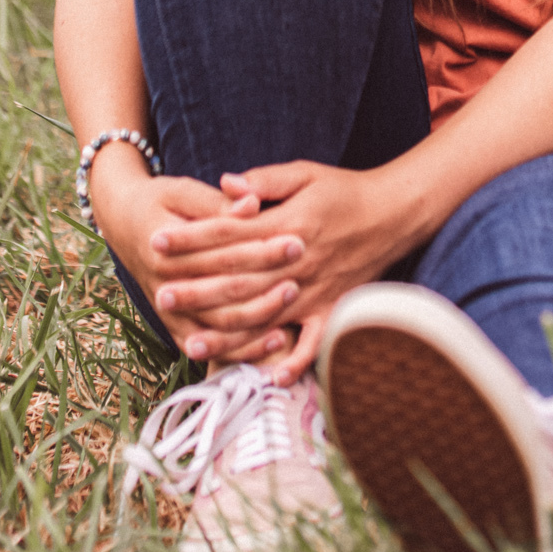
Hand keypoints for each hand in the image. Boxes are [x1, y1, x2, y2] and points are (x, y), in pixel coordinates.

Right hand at [88, 145, 305, 365]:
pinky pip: (214, 348)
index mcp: (164, 246)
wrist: (123, 224)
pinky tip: (278, 339)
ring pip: (220, 324)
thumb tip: (252, 204)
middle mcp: (164, 283)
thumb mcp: (181, 190)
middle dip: (267, 276)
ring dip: (260, 314)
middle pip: (223, 286)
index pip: (219, 247)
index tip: (297, 236)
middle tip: (303, 263)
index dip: (259, 243)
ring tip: (293, 296)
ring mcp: (170, 312)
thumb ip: (217, 202)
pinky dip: (245, 348)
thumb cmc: (160, 202)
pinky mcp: (177, 328)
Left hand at [148, 159, 410, 380]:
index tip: (157, 241)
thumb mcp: (304, 173)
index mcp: (287, 224)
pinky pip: (313, 344)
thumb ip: (263, 180)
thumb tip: (224, 184)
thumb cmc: (344, 190)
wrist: (395, 213)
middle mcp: (297, 262)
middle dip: (196, 288)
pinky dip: (293, 362)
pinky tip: (268, 378)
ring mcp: (316, 291)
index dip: (190, 238)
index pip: (228, 232)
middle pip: (238, 279)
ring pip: (264, 317)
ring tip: (190, 341)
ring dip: (227, 332)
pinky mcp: (333, 310)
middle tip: (160, 294)